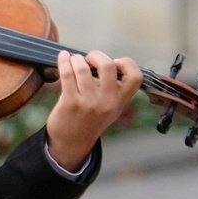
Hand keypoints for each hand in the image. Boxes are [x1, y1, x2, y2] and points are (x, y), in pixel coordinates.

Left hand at [44, 50, 142, 170]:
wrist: (72, 142)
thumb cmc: (91, 120)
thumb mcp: (112, 107)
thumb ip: (114, 88)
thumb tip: (104, 61)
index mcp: (120, 100)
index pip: (135, 77)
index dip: (127, 64)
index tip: (115, 62)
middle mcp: (107, 101)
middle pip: (107, 66)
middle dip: (96, 56)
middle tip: (89, 59)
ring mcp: (88, 102)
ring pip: (83, 68)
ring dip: (76, 59)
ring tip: (74, 60)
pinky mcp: (70, 102)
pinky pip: (67, 75)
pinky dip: (64, 62)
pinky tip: (63, 58)